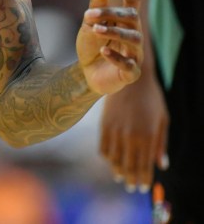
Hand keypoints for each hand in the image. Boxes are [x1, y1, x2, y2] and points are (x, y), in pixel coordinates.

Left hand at [76, 0, 142, 94]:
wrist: (86, 73)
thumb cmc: (91, 45)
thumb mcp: (89, 25)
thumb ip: (95, 9)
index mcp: (126, 21)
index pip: (134, 1)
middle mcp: (134, 35)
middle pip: (132, 17)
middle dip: (111, 14)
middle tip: (89, 15)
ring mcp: (135, 54)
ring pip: (133, 38)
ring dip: (114, 32)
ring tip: (95, 29)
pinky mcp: (131, 72)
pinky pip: (128, 64)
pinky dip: (116, 57)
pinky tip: (103, 50)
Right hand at [99, 75, 168, 193]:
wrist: (129, 77)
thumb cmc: (151, 98)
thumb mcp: (163, 120)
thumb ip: (161, 144)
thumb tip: (162, 165)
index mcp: (147, 136)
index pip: (144, 165)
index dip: (144, 179)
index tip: (143, 188)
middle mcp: (130, 136)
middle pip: (129, 165)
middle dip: (131, 179)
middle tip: (131, 188)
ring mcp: (115, 130)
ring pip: (115, 159)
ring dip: (117, 171)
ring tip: (119, 178)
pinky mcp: (104, 124)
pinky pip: (103, 147)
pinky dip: (106, 157)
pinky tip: (110, 160)